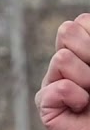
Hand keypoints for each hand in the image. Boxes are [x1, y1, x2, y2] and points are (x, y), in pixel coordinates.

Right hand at [36, 13, 89, 129]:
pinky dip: (76, 98)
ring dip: (86, 77)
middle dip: (89, 50)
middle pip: (66, 30)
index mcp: (84, 49)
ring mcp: (53, 81)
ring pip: (62, 58)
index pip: (81, 22)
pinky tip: (81, 107)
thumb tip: (74, 35)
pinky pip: (58, 88)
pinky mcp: (44, 103)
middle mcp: (66, 63)